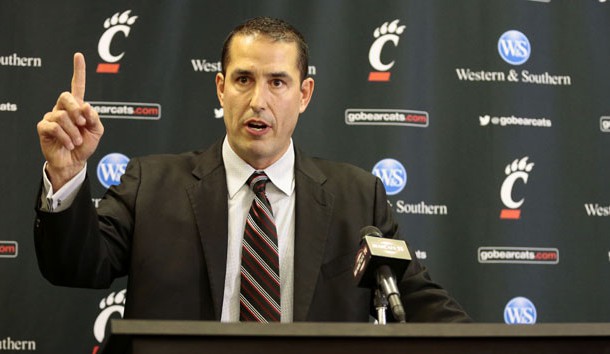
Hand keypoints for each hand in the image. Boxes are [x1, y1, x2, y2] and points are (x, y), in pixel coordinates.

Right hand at [37, 53, 103, 189]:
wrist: (74, 162)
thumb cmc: (84, 145)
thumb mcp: (97, 131)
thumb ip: (94, 118)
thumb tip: (85, 106)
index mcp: (77, 107)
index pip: (77, 85)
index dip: (78, 71)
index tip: (79, 56)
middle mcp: (63, 109)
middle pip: (66, 97)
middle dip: (76, 111)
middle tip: (83, 125)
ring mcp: (52, 117)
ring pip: (62, 115)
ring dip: (74, 132)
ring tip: (76, 140)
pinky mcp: (44, 128)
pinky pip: (54, 127)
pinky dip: (65, 137)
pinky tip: (69, 143)